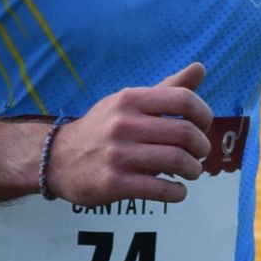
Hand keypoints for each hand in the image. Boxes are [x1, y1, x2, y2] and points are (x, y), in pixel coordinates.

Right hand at [47, 63, 213, 205]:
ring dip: (193, 170)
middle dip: (201, 147)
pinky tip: (177, 192)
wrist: (57, 159)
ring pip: (178, 161)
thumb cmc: (103, 129)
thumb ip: (166, 88)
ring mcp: (117, 154)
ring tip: (191, 172)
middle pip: (185, 133)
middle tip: (199, 155)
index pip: (184, 100)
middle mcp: (123, 124)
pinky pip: (160, 190)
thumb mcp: (128, 103)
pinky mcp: (113, 183)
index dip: (204, 115)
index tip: (202, 127)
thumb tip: (200, 67)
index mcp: (130, 99)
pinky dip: (178, 193)